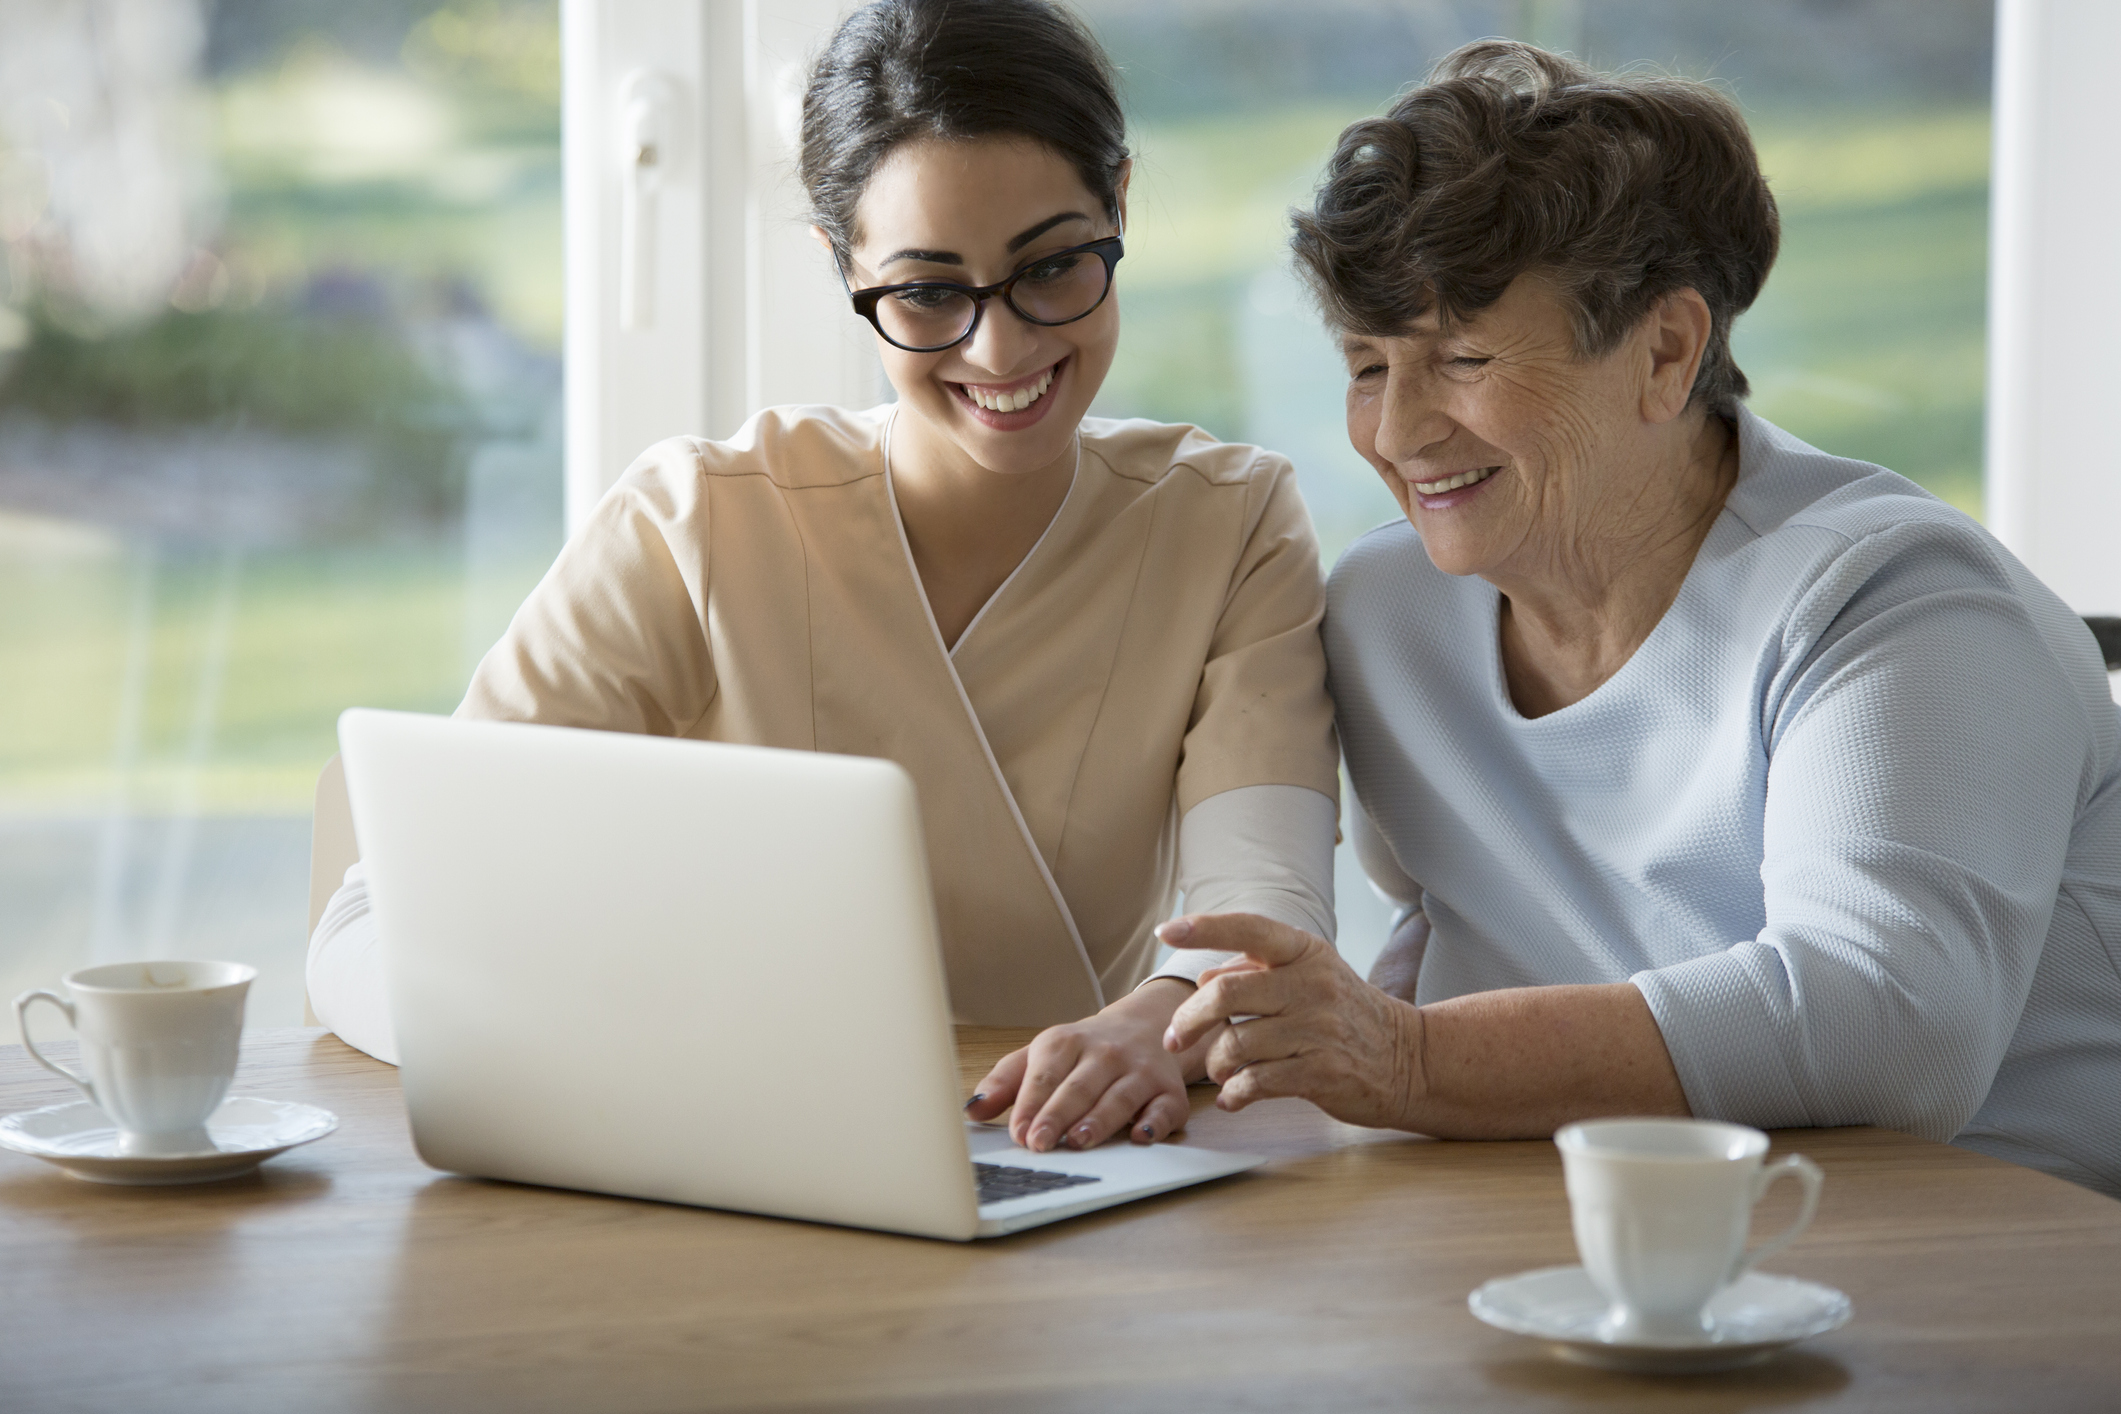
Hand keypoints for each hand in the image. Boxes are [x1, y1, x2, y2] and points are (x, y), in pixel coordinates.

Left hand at [964, 980, 1200, 1151]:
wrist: (1142, 1026)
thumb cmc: (1082, 1052)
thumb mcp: (1039, 1055)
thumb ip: (1006, 1081)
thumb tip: (972, 1110)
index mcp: (1064, 1043)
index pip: (1043, 1076)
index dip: (1030, 1105)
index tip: (1018, 1133)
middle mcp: (1104, 1054)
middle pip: (1078, 1088)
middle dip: (1058, 1115)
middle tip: (1039, 1142)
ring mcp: (1138, 1071)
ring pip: (1118, 1097)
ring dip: (1099, 1120)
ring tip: (1079, 1141)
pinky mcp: (1168, 1091)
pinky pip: (1164, 1108)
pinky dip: (1154, 1123)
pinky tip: (1140, 1137)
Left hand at [1160, 912, 1423, 1128]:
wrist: (1408, 1058)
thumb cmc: (1344, 1014)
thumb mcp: (1309, 976)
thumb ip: (1256, 970)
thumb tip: (1205, 978)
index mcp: (1305, 952)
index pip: (1248, 928)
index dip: (1202, 927)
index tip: (1165, 931)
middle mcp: (1311, 984)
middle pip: (1226, 994)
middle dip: (1188, 1020)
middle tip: (1175, 1038)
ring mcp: (1319, 1029)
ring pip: (1236, 1044)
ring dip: (1214, 1063)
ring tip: (1219, 1070)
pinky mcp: (1322, 1072)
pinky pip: (1256, 1082)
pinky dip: (1234, 1093)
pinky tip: (1234, 1095)